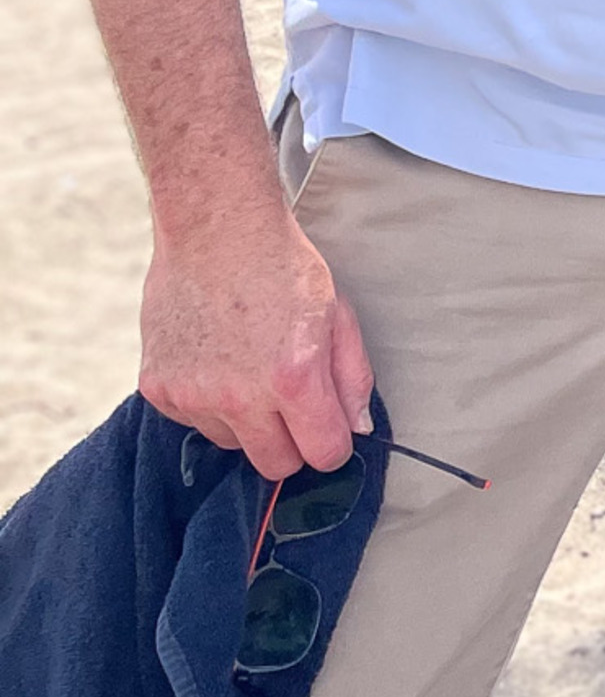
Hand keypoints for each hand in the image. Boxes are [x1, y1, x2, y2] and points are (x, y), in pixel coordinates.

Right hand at [138, 212, 371, 480]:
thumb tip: (355, 428)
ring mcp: (192, 395)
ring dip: (246, 421)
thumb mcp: (337, 316)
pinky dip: (208, 402)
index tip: (328, 428)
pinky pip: (193, 422)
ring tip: (249, 367)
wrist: (216, 231)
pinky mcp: (158, 390)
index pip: (322, 455)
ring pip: (232, 444)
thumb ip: (352, 378)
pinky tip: (217, 359)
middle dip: (292, 443)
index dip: (332, 445)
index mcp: (293, 378)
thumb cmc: (283, 268)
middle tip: (292, 404)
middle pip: (275, 465)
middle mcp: (238, 396)